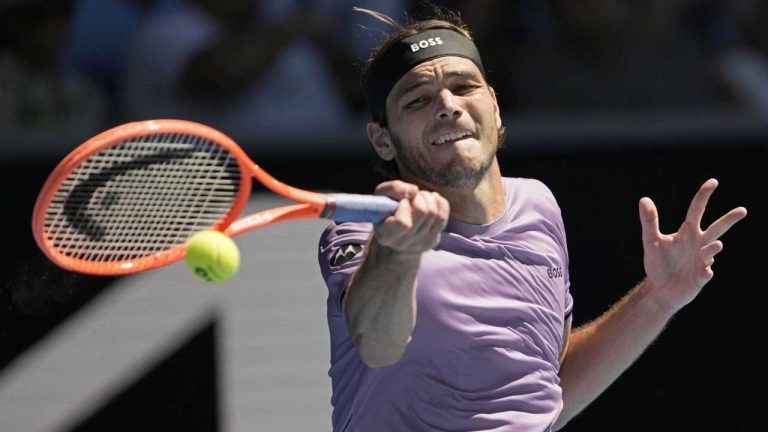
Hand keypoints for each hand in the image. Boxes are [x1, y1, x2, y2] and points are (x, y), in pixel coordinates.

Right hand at [372, 180, 449, 253]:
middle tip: (414, 196)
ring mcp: (419, 244)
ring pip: (435, 214)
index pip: (403, 223)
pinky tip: (431, 201)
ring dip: (429, 199)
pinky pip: (443, 217)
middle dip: (420, 197)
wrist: (393, 232)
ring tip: (421, 197)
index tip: (401, 202)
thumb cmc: (385, 210)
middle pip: (423, 213)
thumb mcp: (382, 195)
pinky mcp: (432, 241)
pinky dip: (439, 204)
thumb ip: (395, 189)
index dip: (404, 206)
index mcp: (386, 235)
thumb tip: (414, 191)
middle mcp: (403, 243)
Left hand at [639, 178, 746, 312]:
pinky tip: (705, 270)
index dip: (704, 196)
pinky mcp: (700, 277)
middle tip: (743, 210)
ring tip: (717, 244)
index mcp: (687, 232)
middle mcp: (698, 244)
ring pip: (711, 251)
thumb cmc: (658, 263)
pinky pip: (705, 273)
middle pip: (716, 228)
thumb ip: (649, 221)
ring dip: (713, 248)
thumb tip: (644, 199)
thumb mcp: (651, 241)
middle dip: (728, 220)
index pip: (697, 210)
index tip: (713, 182)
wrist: (659, 288)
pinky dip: (706, 271)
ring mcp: (701, 260)